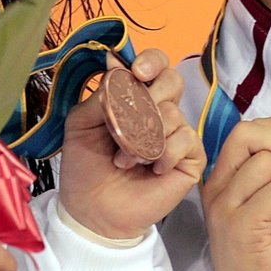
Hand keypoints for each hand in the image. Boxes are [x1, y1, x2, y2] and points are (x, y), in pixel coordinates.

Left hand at [57, 49, 205, 240]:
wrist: (92, 209)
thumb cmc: (86, 167)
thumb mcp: (81, 124)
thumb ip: (102, 95)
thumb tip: (116, 64)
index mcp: (135, 97)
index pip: (155, 65)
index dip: (151, 61)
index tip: (137, 72)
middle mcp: (159, 111)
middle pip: (173, 80)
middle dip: (149, 97)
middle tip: (129, 120)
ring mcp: (176, 134)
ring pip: (174, 114)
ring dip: (144, 139)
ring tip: (125, 160)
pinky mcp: (189, 159)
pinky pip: (187, 140)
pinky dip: (164, 153)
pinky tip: (151, 169)